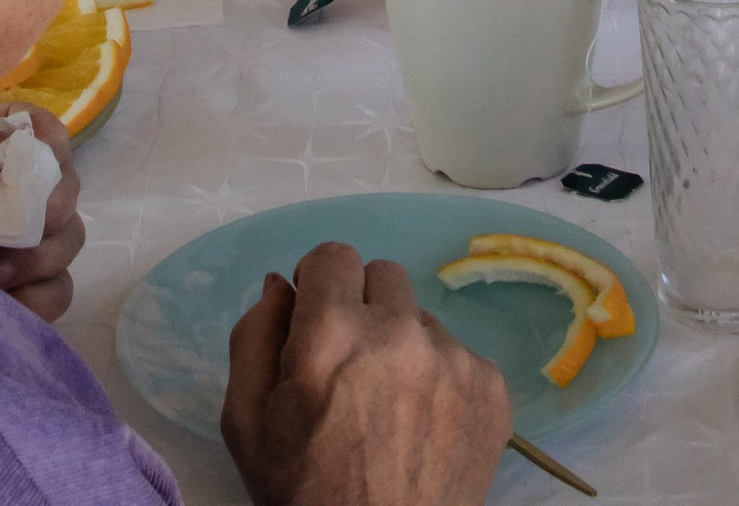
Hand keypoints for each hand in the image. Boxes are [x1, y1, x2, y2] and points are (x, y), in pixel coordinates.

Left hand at [0, 107, 86, 326]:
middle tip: (10, 228)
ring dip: (37, 255)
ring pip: (71, 237)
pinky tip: (2, 300)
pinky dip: (38, 296)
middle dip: (47, 206)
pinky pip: (60, 289)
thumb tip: (3, 145)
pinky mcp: (26, 292)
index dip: (47, 137)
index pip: (40, 129)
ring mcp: (23, 248)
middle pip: (68, 183)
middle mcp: (13, 198)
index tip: (31, 159)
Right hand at [223, 243, 510, 505]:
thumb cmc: (303, 496)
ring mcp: (453, 361)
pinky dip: (440, 381)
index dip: (320, 288)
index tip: (317, 323)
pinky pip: (459, 356)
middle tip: (351, 370)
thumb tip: (283, 285)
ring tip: (389, 410)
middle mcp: (399, 334)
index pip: (333, 256)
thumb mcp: (246, 424)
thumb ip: (254, 338)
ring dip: (402, 346)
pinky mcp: (493, 390)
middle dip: (362, 310)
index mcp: (332, 336)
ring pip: (421, 319)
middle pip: (382, 277)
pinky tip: (422, 429)